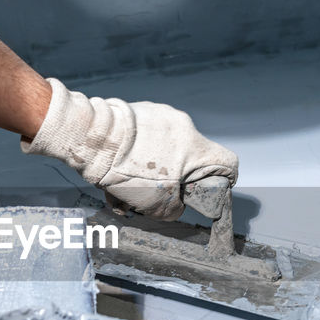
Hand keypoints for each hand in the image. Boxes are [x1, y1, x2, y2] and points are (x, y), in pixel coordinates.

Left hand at [21, 78, 238, 218]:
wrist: (91, 139)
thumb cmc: (128, 171)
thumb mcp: (158, 204)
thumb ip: (176, 207)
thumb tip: (175, 204)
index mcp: (194, 147)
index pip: (227, 164)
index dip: (222, 183)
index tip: (204, 192)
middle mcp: (182, 127)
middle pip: (189, 161)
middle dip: (172, 182)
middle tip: (152, 196)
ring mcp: (160, 115)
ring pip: (164, 151)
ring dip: (148, 172)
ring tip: (123, 190)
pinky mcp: (138, 112)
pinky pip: (145, 139)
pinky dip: (135, 156)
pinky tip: (115, 171)